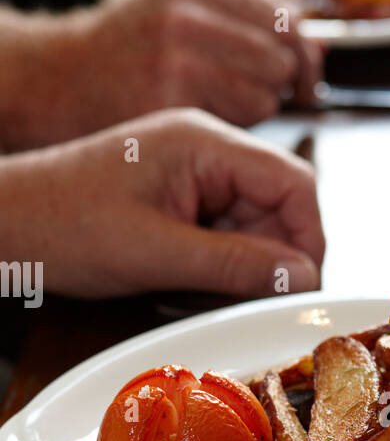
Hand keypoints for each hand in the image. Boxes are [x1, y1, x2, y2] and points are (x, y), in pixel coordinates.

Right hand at [0, 0, 322, 149]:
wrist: (57, 81)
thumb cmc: (124, 54)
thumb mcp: (177, 12)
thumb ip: (243, 23)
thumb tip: (317, 48)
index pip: (284, 16)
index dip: (303, 53)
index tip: (306, 78)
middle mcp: (188, 16)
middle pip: (281, 59)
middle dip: (277, 85)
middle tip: (247, 98)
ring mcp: (179, 60)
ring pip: (267, 95)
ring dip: (255, 111)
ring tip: (215, 106)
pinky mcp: (174, 103)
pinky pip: (241, 123)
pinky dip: (233, 130)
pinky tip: (202, 121)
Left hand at [0, 108, 324, 297]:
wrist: (5, 222)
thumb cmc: (64, 225)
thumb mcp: (157, 254)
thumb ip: (237, 264)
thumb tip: (303, 276)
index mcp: (206, 142)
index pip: (294, 181)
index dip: (308, 237)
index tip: (302, 287)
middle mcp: (207, 148)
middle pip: (278, 204)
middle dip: (270, 257)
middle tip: (243, 299)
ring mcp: (193, 171)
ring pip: (253, 223)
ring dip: (241, 265)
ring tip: (197, 289)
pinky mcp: (180, 196)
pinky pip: (224, 232)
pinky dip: (216, 265)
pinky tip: (184, 282)